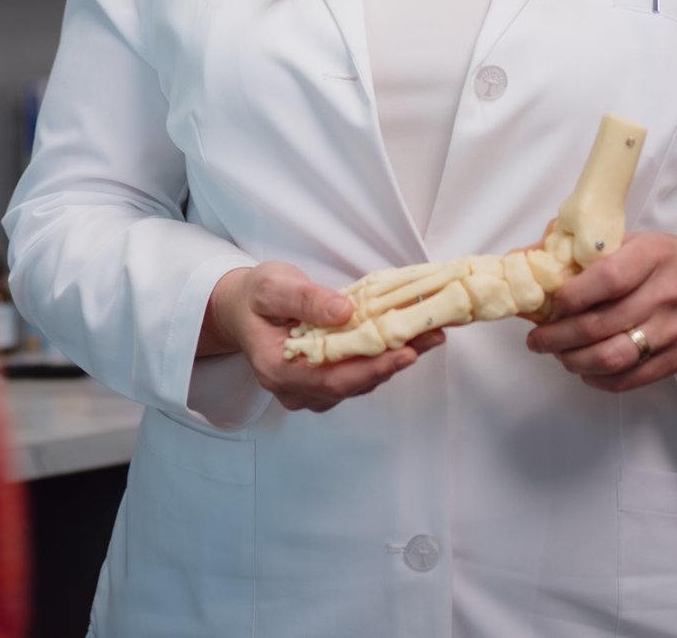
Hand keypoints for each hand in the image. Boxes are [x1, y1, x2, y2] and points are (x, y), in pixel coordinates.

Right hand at [200, 261, 445, 412]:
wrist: (243, 308)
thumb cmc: (255, 297)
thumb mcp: (273, 287)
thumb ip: (305, 300)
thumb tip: (344, 312)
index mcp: (277, 370)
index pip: (331, 379)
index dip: (372, 368)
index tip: (406, 351)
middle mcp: (295, 390)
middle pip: (352, 384)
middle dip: (395, 361)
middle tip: (433, 335)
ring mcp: (311, 390)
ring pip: (360, 381)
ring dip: (396, 359)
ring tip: (429, 332)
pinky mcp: (325, 381)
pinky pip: (359, 374)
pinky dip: (384, 357)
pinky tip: (407, 337)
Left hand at [524, 234, 676, 393]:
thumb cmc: (661, 260)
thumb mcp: (628, 240)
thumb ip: (577, 250)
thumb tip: (520, 260)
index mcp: (653, 256)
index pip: (607, 279)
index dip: (572, 296)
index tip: (549, 305)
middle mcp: (666, 294)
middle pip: (602, 324)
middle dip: (558, 336)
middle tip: (537, 338)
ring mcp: (673, 331)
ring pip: (613, 358)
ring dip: (574, 361)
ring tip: (556, 353)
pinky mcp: (676, 359)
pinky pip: (630, 379)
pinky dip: (599, 378)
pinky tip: (583, 367)